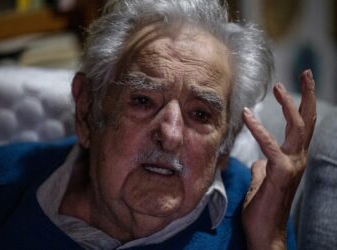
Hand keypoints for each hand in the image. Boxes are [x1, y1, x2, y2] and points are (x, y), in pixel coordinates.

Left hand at [241, 70, 316, 249]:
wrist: (264, 232)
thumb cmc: (262, 207)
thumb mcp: (261, 180)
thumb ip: (262, 167)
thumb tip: (257, 159)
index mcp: (292, 158)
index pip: (302, 126)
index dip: (302, 105)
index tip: (296, 86)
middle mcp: (297, 158)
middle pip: (308, 120)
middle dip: (308, 95)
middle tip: (305, 73)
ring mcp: (291, 165)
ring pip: (297, 128)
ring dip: (289, 105)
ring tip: (279, 86)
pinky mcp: (280, 173)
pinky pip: (270, 146)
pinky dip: (259, 129)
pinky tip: (247, 115)